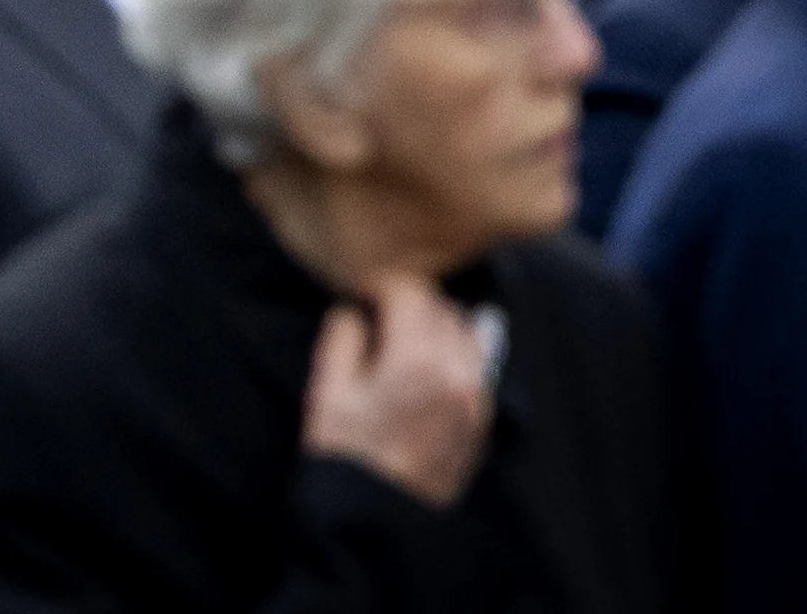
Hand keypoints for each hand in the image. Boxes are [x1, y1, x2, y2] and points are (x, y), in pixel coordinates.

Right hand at [300, 278, 493, 509]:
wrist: (379, 521)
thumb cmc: (347, 456)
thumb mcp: (327, 389)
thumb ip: (344, 336)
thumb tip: (356, 312)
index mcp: (415, 360)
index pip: (410, 292)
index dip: (382, 285)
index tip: (363, 293)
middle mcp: (455, 375)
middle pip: (441, 308)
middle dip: (410, 303)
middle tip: (379, 314)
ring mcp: (473, 401)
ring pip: (467, 335)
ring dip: (438, 326)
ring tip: (405, 339)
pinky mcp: (479, 424)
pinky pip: (477, 370)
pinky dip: (456, 357)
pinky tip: (428, 368)